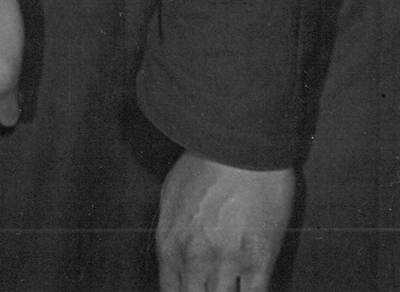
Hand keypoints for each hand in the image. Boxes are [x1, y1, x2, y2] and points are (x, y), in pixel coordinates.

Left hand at [156, 152, 294, 291]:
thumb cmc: (203, 163)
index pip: (170, 289)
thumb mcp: (171, 194)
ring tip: (229, 286)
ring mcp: (227, 263)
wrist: (237, 149)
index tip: (191, 290)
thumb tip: (177, 250)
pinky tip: (250, 290)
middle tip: (211, 286)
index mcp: (169, 243)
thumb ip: (172, 229)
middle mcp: (194, 259)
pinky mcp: (258, 262)